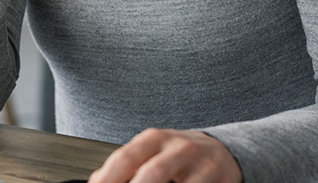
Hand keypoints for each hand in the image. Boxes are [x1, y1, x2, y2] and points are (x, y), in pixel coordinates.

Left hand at [88, 129, 241, 182]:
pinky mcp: (220, 181)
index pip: (124, 158)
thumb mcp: (151, 153)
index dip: (107, 179)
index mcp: (154, 139)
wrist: (221, 153)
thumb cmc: (177, 155)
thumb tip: (97, 182)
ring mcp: (202, 165)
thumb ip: (126, 166)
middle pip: (151, 174)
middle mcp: (178, 148)